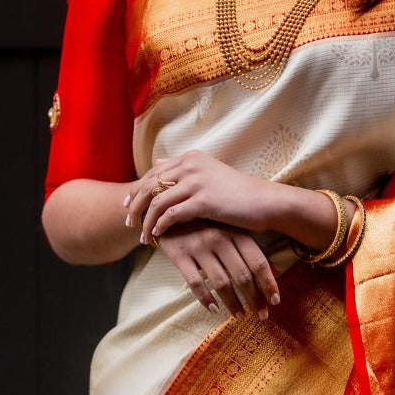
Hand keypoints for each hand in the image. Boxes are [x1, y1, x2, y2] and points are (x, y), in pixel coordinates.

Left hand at [123, 151, 275, 242]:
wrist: (266, 202)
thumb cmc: (239, 193)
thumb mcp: (210, 173)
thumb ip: (184, 169)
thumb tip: (158, 164)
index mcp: (192, 158)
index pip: (153, 172)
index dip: (137, 189)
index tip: (128, 205)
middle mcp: (192, 165)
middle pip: (150, 185)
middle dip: (135, 205)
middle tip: (128, 222)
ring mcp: (197, 182)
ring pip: (157, 202)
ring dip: (147, 221)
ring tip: (143, 236)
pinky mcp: (203, 201)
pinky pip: (172, 214)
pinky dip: (161, 226)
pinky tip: (158, 236)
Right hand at [154, 222, 279, 319]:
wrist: (168, 210)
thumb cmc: (205, 222)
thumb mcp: (228, 227)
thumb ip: (245, 247)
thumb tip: (272, 272)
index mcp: (235, 232)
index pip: (258, 261)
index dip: (268, 283)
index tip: (275, 301)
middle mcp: (219, 238)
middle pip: (242, 275)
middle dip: (254, 298)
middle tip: (262, 316)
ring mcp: (199, 246)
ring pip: (221, 282)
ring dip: (233, 303)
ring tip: (240, 316)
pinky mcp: (179, 255)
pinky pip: (195, 282)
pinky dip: (206, 299)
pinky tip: (214, 309)